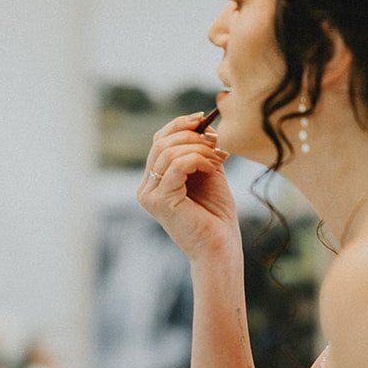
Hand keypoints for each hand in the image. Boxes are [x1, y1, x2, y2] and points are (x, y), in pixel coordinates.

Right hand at [137, 114, 238, 263]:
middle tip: (217, 143)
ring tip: (218, 158)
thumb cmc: (216, 217)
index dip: (179, 125)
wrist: (221, 249)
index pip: (159, 141)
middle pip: (161, 143)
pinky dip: (198, 160)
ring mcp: (149, 195)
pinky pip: (177, 165)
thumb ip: (200, 152)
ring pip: (168, 151)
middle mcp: (146, 188)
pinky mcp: (160, 201)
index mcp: (155, 182)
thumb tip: (201, 124)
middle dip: (192, 136)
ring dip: (199, 148)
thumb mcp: (208, 174)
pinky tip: (213, 168)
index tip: (203, 119)